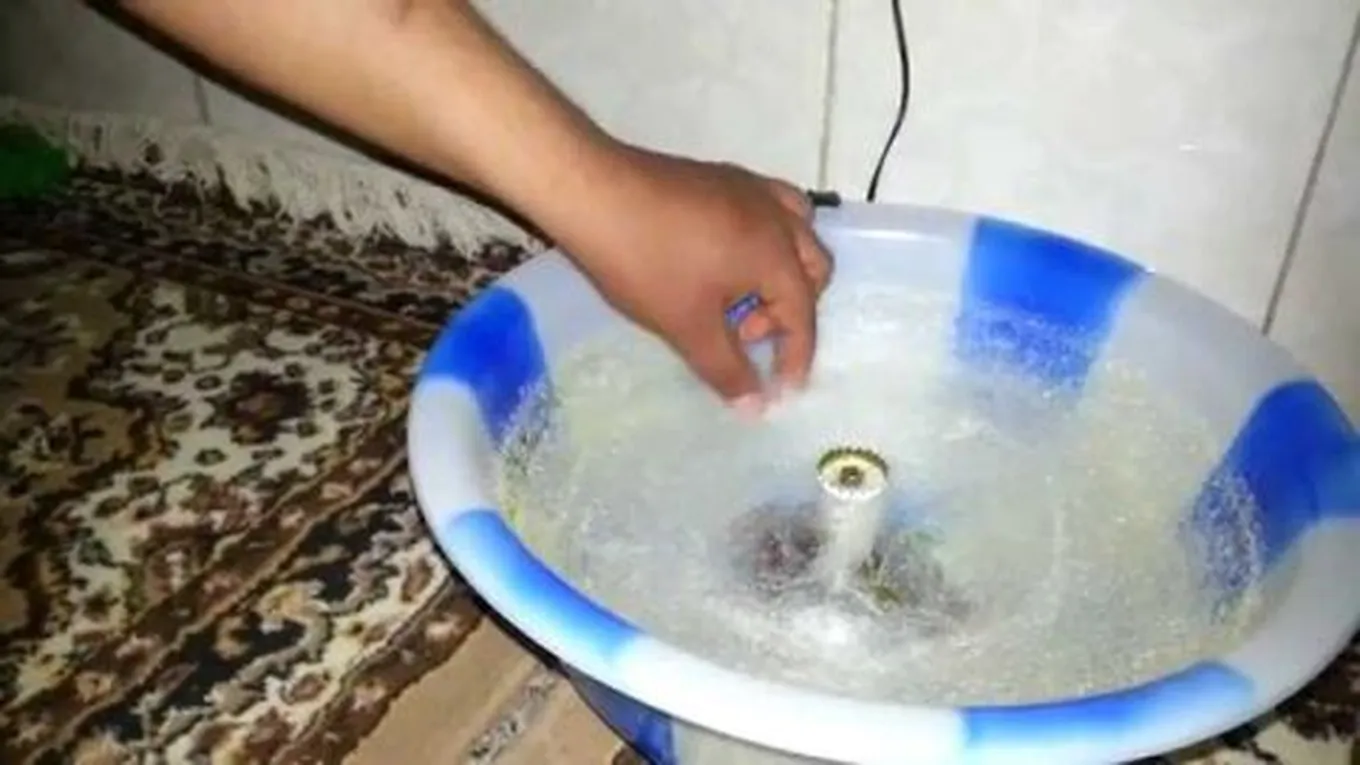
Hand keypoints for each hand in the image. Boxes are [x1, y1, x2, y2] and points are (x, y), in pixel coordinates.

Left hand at [557, 145, 832, 415]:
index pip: (802, 315)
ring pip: (797, 231)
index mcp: (776, 254)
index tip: (780, 392)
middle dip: (790, 311)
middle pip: (813, 270)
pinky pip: (769, 208)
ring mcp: (751, 189)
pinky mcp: (723, 176)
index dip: (794, 358)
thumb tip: (756, 406)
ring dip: (784, 270)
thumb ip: (727, 369)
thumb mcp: (687, 326)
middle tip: (743, 333)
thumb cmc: (645, 263)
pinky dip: (766, 238)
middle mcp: (777, 216)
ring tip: (742, 294)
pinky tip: (727, 258)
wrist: (594, 193)